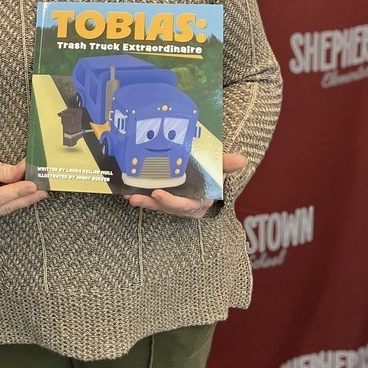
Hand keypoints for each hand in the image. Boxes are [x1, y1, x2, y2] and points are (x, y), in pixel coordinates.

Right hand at [0, 156, 46, 222]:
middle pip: (6, 205)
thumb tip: (26, 169)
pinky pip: (4, 210)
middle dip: (26, 197)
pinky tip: (27, 196)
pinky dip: (15, 202)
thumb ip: (7, 171)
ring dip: (24, 200)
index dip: (17, 191)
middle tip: (43, 190)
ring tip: (39, 191)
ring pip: (7, 209)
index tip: (33, 186)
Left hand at [125, 153, 247, 218]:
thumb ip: (226, 164)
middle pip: (168, 208)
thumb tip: (242, 160)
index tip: (158, 194)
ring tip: (127, 195)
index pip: (187, 205)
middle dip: (152, 203)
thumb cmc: (211, 171)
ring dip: (142, 201)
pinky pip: (151, 199)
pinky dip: (139, 195)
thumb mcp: (219, 168)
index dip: (172, 202)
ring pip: (158, 205)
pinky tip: (125, 191)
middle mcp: (186, 205)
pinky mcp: (163, 199)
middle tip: (136, 197)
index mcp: (201, 201)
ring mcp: (174, 203)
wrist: (206, 174)